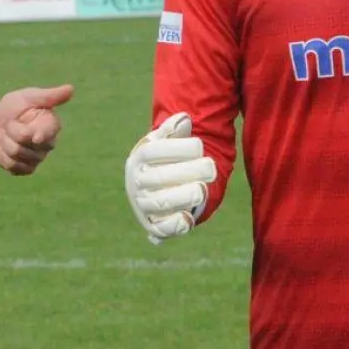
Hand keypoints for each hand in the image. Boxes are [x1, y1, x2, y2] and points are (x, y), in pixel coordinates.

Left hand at [0, 84, 73, 174]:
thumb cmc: (14, 107)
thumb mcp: (28, 97)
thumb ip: (49, 96)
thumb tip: (71, 89)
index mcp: (51, 124)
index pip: (50, 132)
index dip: (43, 135)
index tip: (36, 138)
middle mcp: (48, 143)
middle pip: (27, 143)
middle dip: (12, 131)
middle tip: (10, 123)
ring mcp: (38, 158)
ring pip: (17, 155)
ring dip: (5, 143)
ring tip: (7, 135)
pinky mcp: (26, 169)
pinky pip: (13, 167)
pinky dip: (3, 157)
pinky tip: (5, 149)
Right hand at [124, 112, 216, 243]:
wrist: (155, 189)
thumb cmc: (166, 159)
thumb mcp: (167, 142)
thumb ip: (174, 131)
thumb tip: (183, 119)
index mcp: (138, 158)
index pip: (152, 152)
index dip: (176, 148)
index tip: (200, 146)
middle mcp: (136, 182)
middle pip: (158, 177)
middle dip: (187, 172)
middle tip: (212, 167)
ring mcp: (143, 205)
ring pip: (160, 203)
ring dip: (182, 197)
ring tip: (202, 190)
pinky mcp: (153, 226)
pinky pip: (161, 228)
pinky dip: (173, 225)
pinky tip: (188, 218)